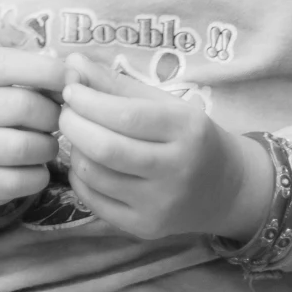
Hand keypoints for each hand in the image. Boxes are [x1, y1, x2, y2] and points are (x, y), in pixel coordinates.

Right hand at [0, 46, 64, 211]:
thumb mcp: (5, 84)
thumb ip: (38, 75)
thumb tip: (76, 76)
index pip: (6, 65)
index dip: (46, 70)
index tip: (72, 80)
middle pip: (22, 106)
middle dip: (52, 115)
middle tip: (57, 121)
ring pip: (22, 147)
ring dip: (47, 147)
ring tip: (47, 145)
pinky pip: (18, 181)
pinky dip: (38, 176)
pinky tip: (36, 168)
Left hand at [56, 54, 270, 241]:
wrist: (226, 189)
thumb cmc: (190, 136)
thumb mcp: (165, 103)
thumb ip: (117, 84)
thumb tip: (72, 63)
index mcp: (186, 131)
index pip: (125, 116)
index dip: (88, 101)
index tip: (70, 89)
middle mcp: (176, 171)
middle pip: (106, 149)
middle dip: (73, 124)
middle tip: (65, 111)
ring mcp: (159, 205)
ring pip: (95, 175)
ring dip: (74, 149)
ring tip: (79, 135)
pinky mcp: (145, 228)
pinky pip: (94, 201)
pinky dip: (79, 177)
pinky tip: (87, 162)